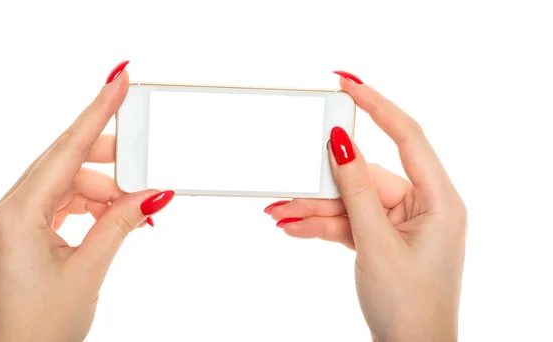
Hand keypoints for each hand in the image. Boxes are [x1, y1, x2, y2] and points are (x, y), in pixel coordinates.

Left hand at [0, 61, 174, 341]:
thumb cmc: (39, 328)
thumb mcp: (89, 271)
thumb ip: (121, 224)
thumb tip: (154, 194)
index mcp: (19, 212)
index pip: (66, 148)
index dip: (96, 110)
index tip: (117, 80)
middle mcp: (12, 209)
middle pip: (68, 161)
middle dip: (111, 162)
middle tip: (147, 166)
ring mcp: (17, 221)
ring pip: (70, 184)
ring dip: (107, 192)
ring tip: (137, 211)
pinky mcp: (26, 233)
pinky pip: (65, 204)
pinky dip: (94, 207)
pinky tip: (117, 220)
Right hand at [265, 72, 466, 340]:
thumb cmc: (410, 306)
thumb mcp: (376, 243)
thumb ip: (356, 191)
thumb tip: (341, 143)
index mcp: (438, 199)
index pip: (407, 136)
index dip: (377, 105)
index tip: (347, 84)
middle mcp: (422, 206)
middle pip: (365, 176)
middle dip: (322, 184)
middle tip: (287, 179)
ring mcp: (399, 224)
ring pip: (349, 202)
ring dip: (314, 208)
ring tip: (278, 213)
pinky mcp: (382, 239)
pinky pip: (348, 222)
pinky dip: (321, 225)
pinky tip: (292, 228)